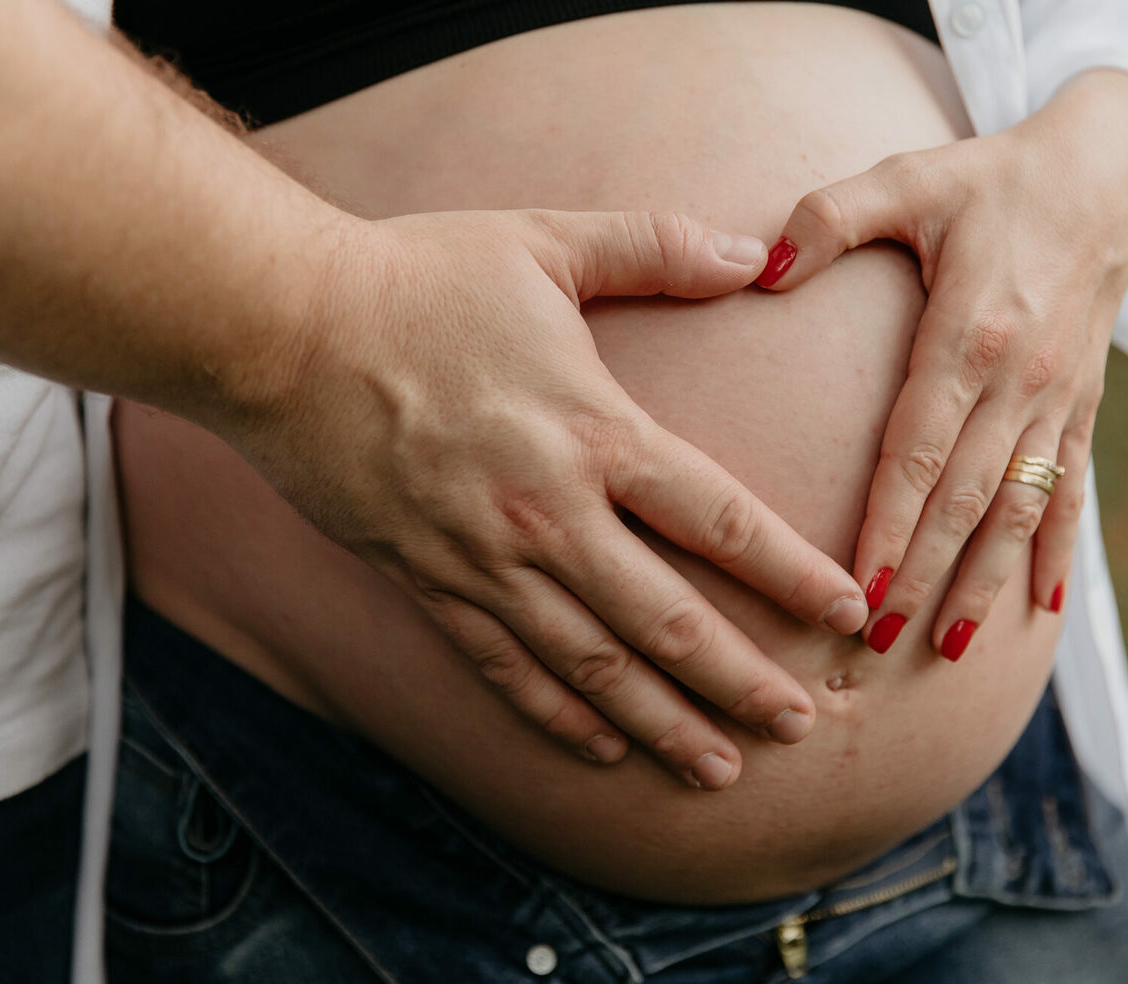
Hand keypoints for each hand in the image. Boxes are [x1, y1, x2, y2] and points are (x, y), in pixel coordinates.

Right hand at [223, 208, 868, 788]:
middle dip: (743, 682)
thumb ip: (655, 245)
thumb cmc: (415, 278)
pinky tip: (601, 750)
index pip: (721, 522)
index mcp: (595, 432)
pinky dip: (555, 716)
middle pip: (670, 620)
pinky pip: (503, 667)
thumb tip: (751, 249)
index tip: (851, 617)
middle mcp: (550, 514)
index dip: (795, 575)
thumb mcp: (544, 241)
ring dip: (662, 724)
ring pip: (593, 666)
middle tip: (803, 728)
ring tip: (720, 770)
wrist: (276, 329)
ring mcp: (485, 560)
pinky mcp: (427, 583)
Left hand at [757, 70, 1127, 657]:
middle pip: (965, 498)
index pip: (920, 453)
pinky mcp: (1083, 405)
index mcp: (970, 334)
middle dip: (925, 574)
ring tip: (951, 645)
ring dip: (986, 581)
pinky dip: (1058, 551)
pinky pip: (1071, 490)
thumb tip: (757, 268)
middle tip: (882, 641)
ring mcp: (1057, 399)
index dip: (890, 526)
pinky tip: (1043, 608)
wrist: (1108, 171)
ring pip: (1019, 509)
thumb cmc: (992, 178)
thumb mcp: (909, 177)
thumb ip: (830, 218)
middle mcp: (1020, 380)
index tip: (861, 589)